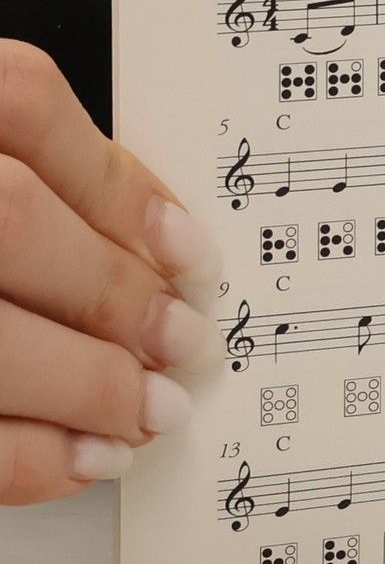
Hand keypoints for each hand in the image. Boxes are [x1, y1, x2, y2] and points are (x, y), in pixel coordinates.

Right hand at [0, 40, 219, 502]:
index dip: (119, 185)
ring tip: (146, 412)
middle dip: (117, 292)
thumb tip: (152, 246)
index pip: (18, 104)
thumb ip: (16, 175)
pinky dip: (20, 455)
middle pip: (10, 219)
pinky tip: (78, 459)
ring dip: (85, 383)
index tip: (188, 252)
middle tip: (184, 344)